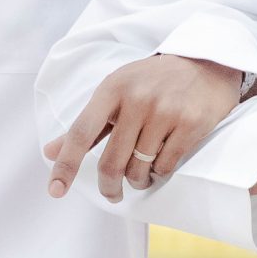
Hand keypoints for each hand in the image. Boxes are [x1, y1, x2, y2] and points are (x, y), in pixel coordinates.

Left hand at [45, 54, 248, 202]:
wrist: (207, 63)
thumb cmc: (154, 81)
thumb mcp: (117, 91)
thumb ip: (87, 125)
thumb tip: (50, 152)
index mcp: (112, 89)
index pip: (80, 133)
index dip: (66, 165)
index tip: (55, 190)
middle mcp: (137, 99)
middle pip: (111, 162)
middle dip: (109, 187)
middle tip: (112, 194)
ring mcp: (165, 111)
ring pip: (140, 168)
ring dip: (138, 180)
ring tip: (142, 174)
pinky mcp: (191, 123)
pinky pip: (166, 165)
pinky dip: (159, 172)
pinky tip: (161, 162)